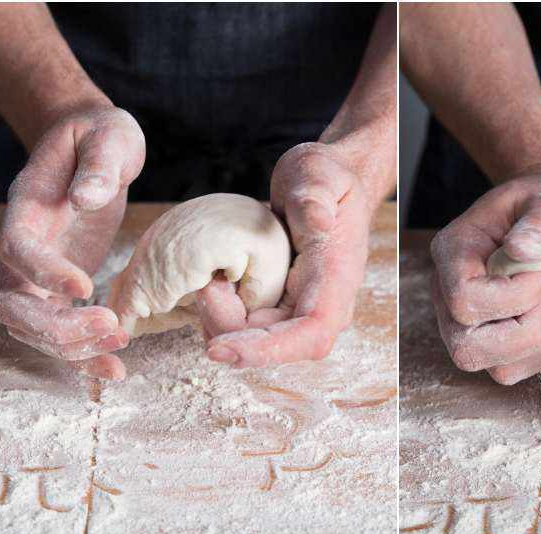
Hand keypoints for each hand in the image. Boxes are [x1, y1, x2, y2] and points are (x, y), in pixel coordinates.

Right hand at [0, 106, 143, 381]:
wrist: (92, 146)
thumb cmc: (99, 138)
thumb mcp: (108, 136)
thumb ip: (99, 165)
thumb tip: (88, 197)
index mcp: (27, 207)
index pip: (18, 248)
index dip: (44, 273)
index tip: (86, 287)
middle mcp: (22, 245)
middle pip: (13, 304)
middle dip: (56, 328)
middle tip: (112, 331)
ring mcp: (36, 272)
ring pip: (29, 328)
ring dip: (70, 348)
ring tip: (120, 348)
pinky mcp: (57, 289)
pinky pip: (59, 333)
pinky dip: (82, 357)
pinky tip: (115, 370)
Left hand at [206, 142, 377, 367]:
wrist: (327, 186)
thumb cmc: (327, 180)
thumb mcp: (321, 175)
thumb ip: (317, 196)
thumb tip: (319, 219)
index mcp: (335, 283)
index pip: (309, 335)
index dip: (267, 350)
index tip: (222, 349)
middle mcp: (322, 308)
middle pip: (274, 345)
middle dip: (228, 326)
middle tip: (205, 285)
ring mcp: (301, 311)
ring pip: (256, 341)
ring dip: (222, 319)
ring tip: (212, 278)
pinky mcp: (282, 309)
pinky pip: (248, 329)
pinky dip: (222, 313)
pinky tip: (216, 282)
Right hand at [429, 168, 540, 383]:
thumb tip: (523, 250)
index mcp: (454, 254)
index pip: (464, 301)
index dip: (514, 297)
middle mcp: (451, 297)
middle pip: (469, 350)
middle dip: (525, 333)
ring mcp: (473, 327)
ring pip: (499, 371)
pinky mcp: (499, 346)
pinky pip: (525, 371)